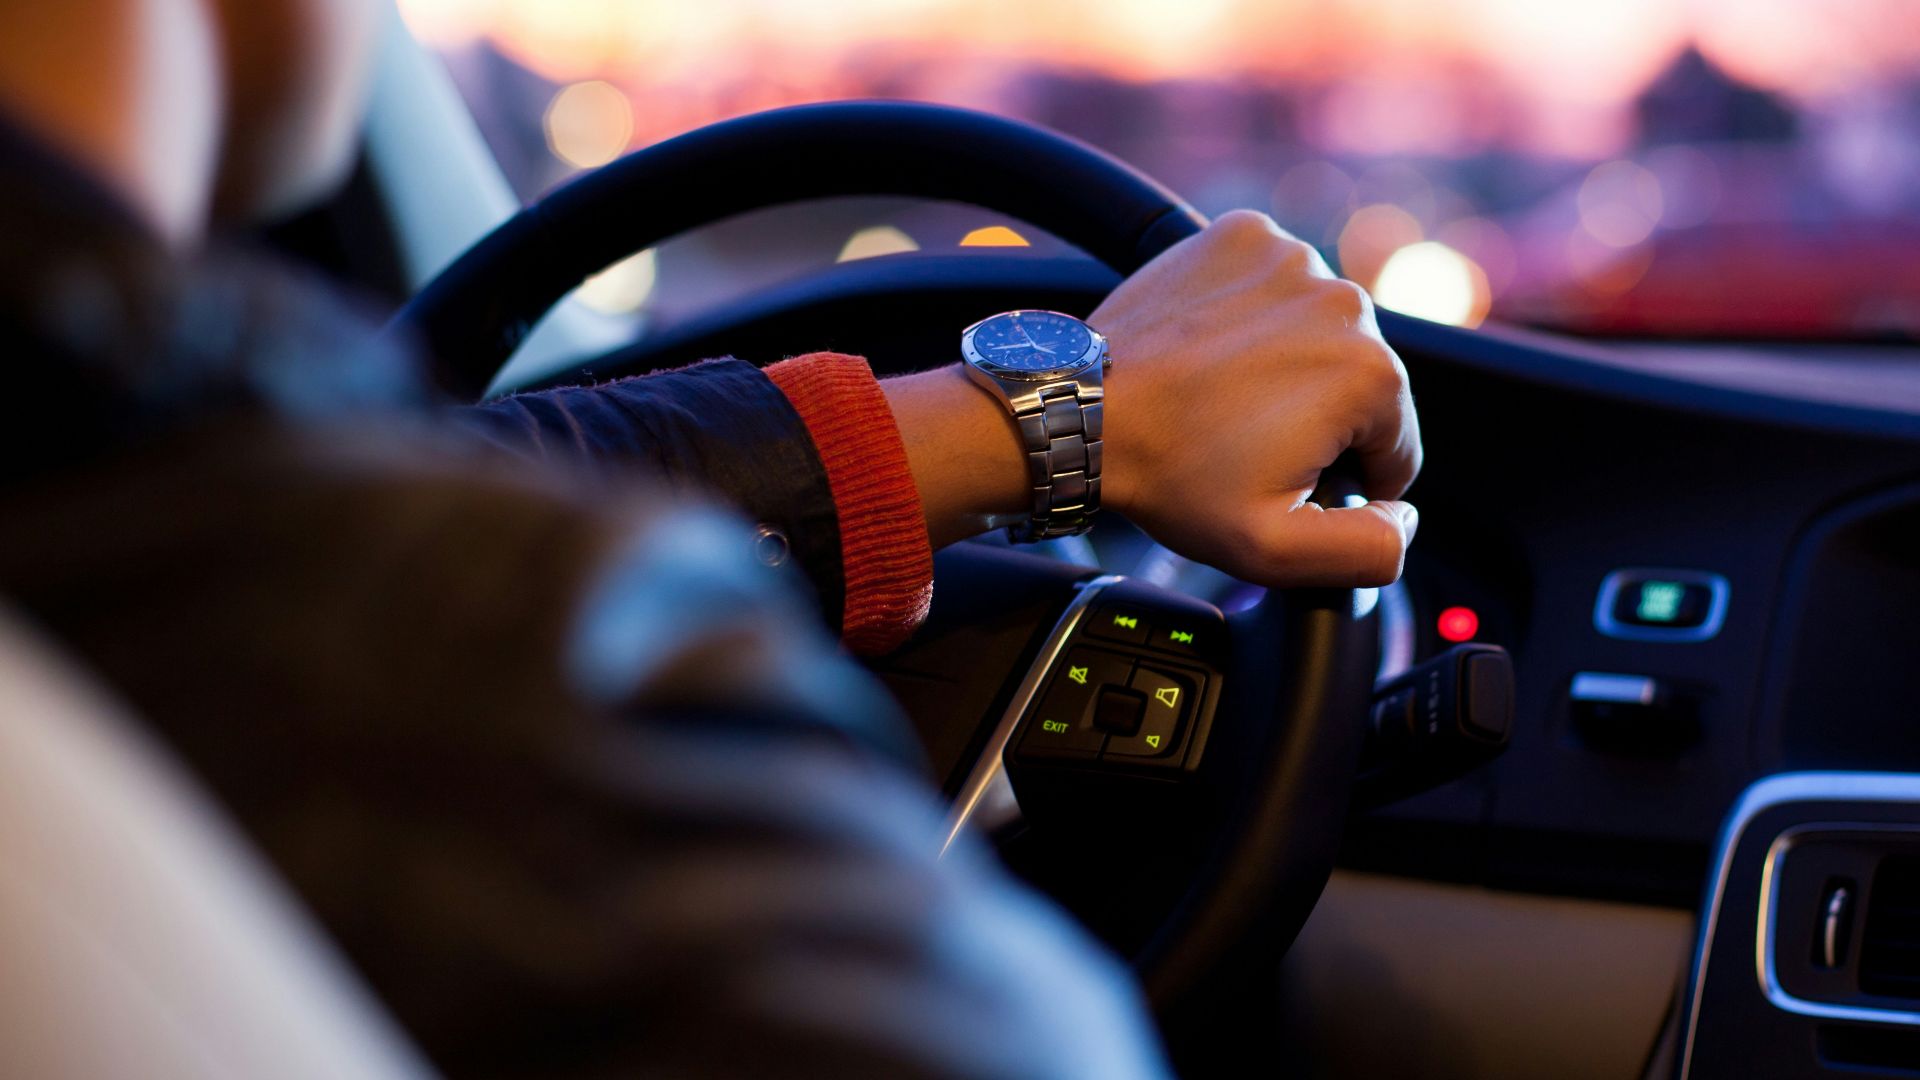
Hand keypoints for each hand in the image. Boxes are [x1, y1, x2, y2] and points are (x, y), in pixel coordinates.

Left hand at [1093, 210, 1420, 587]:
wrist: (1085, 411)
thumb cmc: (1172, 476)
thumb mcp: (1276, 549)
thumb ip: (1369, 549)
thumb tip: (1406, 518)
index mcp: (1372, 375)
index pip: (1395, 447)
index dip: (1343, 480)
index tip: (1281, 479)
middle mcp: (1346, 301)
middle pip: (1361, 384)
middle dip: (1317, 419)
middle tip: (1242, 442)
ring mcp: (1293, 258)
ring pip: (1320, 332)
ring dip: (1288, 364)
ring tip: (1223, 397)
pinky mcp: (1245, 235)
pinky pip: (1275, 285)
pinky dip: (1254, 314)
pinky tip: (1213, 350)